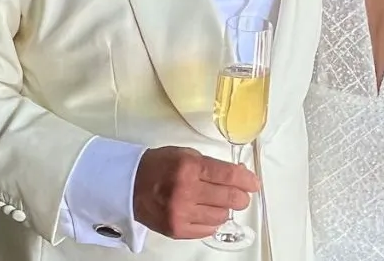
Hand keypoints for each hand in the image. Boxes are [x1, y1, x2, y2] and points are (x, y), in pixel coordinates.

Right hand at [133, 146, 259, 238]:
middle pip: (230, 198)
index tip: (254, 183)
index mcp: (189, 167)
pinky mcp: (177, 229)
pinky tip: (207, 211)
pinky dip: (212, 220)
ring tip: (217, 201)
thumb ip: (212, 165)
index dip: (247, 180)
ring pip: (221, 216)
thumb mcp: (186, 154)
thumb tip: (239, 174)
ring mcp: (181, 213)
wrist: (130, 185)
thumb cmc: (159, 166)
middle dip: (241, 196)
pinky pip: (208, 229)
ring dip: (225, 208)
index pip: (229, 176)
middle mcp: (186, 191)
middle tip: (241, 194)